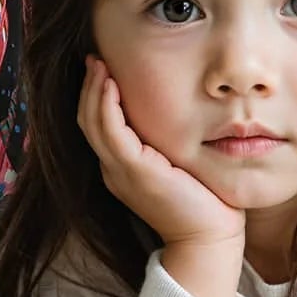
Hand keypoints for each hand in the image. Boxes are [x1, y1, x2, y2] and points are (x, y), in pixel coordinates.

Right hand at [80, 56, 247, 247]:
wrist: (208, 239)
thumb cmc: (206, 204)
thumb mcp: (182, 166)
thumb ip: (171, 145)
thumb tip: (186, 116)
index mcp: (123, 170)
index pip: (99, 127)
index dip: (95, 97)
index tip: (103, 69)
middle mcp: (114, 171)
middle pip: (88, 121)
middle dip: (89, 87)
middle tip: (94, 57)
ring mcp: (120, 172)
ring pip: (93, 123)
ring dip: (93, 89)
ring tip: (98, 63)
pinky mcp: (134, 171)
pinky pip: (111, 131)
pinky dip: (106, 104)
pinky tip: (110, 83)